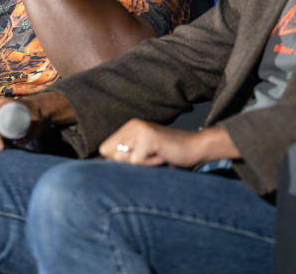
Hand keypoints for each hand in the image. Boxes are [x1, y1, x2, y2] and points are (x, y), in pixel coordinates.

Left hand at [99, 120, 237, 167]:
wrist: (196, 147)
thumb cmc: (169, 155)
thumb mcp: (143, 155)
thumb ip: (124, 158)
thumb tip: (100, 170)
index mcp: (128, 127)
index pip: (105, 149)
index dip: (118, 161)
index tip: (139, 159)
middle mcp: (131, 125)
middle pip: (111, 155)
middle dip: (129, 164)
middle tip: (150, 157)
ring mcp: (139, 130)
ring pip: (123, 159)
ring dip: (140, 164)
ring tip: (155, 156)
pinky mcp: (148, 138)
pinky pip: (136, 161)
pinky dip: (149, 164)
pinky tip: (161, 156)